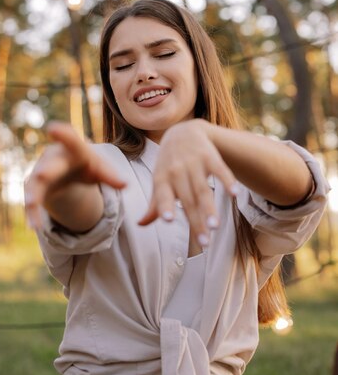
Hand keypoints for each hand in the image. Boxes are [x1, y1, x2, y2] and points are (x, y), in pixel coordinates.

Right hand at [24, 122, 125, 230]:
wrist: (65, 167)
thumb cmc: (85, 165)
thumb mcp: (99, 168)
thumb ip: (110, 176)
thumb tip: (125, 185)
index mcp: (72, 150)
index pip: (69, 140)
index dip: (62, 135)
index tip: (53, 129)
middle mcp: (52, 159)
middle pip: (48, 166)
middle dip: (45, 171)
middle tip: (43, 175)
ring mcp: (40, 173)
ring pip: (34, 186)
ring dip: (34, 200)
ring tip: (34, 214)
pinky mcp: (33, 188)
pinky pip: (31, 201)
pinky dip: (32, 214)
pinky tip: (33, 227)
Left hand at [138, 120, 237, 246]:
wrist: (183, 131)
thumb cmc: (169, 164)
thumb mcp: (159, 180)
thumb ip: (155, 204)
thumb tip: (140, 224)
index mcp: (162, 179)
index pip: (162, 195)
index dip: (164, 207)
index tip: (168, 220)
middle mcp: (176, 171)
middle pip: (187, 199)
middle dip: (195, 221)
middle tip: (204, 243)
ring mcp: (194, 162)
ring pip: (203, 188)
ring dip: (210, 208)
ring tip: (215, 226)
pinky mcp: (210, 156)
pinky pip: (220, 169)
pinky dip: (227, 180)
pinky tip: (234, 194)